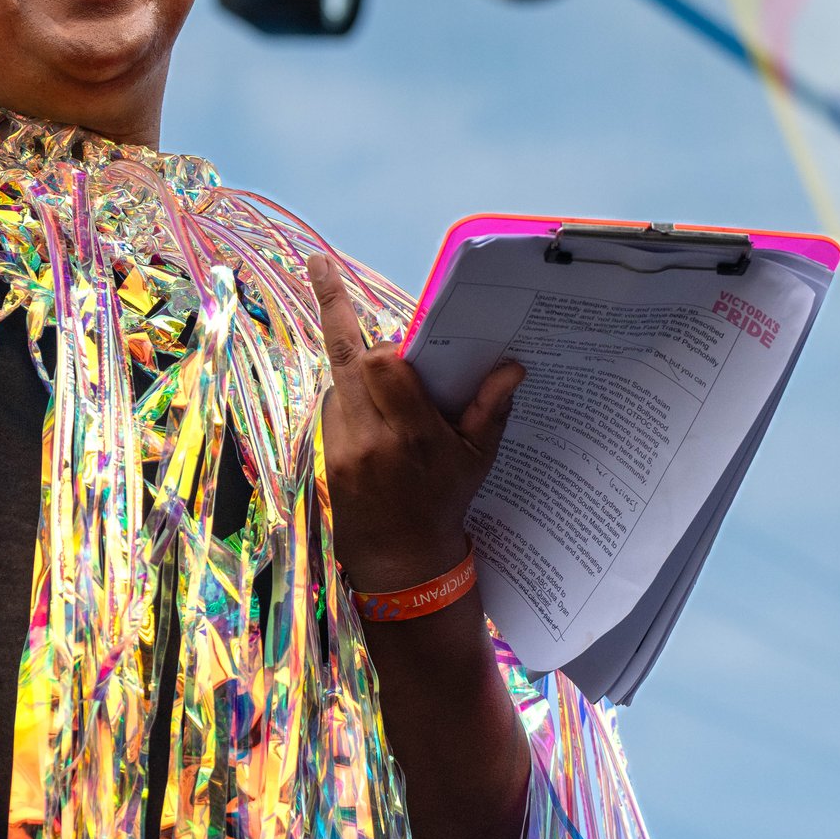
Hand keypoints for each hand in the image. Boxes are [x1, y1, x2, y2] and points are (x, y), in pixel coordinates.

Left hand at [306, 251, 523, 598]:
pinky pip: (335, 406)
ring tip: (390, 382)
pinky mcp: (327, 457)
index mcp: (415, 434)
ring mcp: (344, 448)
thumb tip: (512, 363)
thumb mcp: (478, 459)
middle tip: (341, 288)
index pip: (379, 362)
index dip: (364, 321)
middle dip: (352, 324)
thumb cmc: (444, 504)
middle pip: (350, 359)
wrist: (403, 563)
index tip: (335, 275)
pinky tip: (375, 412)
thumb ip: (491, 408)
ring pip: (339, 379)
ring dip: (360, 370)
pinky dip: (352, 398)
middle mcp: (373, 437)